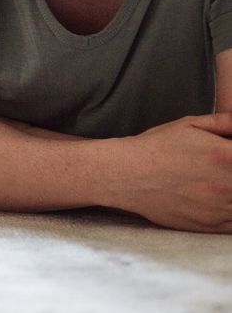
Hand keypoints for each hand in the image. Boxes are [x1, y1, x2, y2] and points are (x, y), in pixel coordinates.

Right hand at [106, 113, 231, 232]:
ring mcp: (221, 209)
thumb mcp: (190, 125)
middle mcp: (228, 185)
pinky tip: (216, 199)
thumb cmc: (157, 147)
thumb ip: (225, 123)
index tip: (230, 158)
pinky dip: (230, 211)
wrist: (127, 175)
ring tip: (215, 183)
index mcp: (226, 156)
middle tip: (222, 170)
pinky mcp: (212, 226)